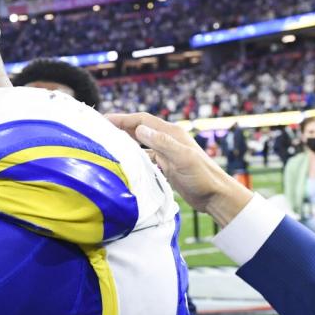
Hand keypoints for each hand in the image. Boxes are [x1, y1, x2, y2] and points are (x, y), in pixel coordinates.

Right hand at [107, 112, 253, 227]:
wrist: (215, 196)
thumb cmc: (202, 177)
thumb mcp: (183, 158)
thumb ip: (162, 143)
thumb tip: (139, 129)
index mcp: (171, 133)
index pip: (142, 120)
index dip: (123, 118)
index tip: (103, 119)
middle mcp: (168, 139)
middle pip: (139, 128)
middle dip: (120, 126)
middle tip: (99, 129)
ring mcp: (166, 152)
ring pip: (140, 142)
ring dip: (125, 140)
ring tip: (107, 143)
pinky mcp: (166, 164)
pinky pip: (144, 156)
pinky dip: (133, 155)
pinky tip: (123, 161)